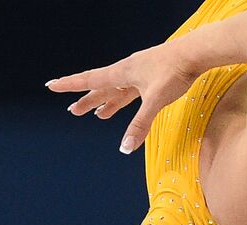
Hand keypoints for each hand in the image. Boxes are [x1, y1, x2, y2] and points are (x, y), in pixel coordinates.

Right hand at [47, 41, 199, 153]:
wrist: (194, 54)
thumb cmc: (174, 72)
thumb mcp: (155, 100)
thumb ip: (140, 124)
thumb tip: (125, 148)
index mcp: (121, 73)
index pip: (89, 80)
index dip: (70, 85)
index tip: (51, 86)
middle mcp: (126, 71)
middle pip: (101, 87)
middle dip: (87, 99)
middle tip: (73, 111)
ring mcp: (139, 73)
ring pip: (117, 89)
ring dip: (106, 101)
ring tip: (97, 114)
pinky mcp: (152, 77)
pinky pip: (132, 90)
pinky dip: (126, 99)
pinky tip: (123, 102)